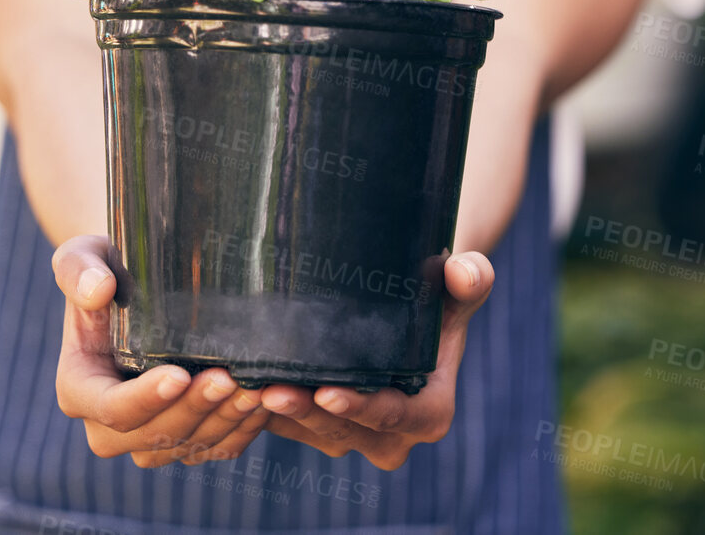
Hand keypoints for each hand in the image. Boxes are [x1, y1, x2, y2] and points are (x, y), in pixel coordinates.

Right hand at [52, 235, 270, 466]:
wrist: (139, 285)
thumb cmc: (108, 268)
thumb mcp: (84, 256)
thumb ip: (78, 268)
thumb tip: (98, 290)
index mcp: (78, 388)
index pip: (110, 409)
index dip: (144, 400)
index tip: (179, 375)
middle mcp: (106, 425)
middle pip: (151, 436)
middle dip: (193, 410)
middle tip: (229, 378)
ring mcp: (145, 437)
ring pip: (185, 447)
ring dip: (223, 422)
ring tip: (255, 389)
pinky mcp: (182, 439)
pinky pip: (213, 449)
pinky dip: (241, 430)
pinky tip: (266, 402)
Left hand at [257, 251, 493, 469]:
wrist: (407, 306)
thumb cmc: (437, 294)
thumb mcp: (460, 285)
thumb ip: (472, 278)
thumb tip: (462, 269)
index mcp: (428, 414)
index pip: (392, 417)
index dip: (361, 408)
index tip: (327, 392)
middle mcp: (388, 436)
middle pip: (343, 429)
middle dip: (305, 413)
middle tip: (269, 389)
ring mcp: (349, 435)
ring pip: (307, 431)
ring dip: (275, 414)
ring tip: (243, 385)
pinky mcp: (313, 427)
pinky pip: (284, 426)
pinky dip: (260, 410)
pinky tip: (232, 383)